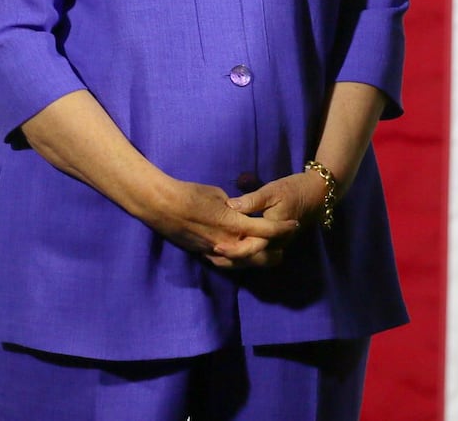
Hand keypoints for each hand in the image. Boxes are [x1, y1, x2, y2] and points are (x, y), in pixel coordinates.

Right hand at [146, 179, 294, 269]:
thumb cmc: (191, 194)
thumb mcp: (218, 195)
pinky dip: (238, 263)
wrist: (163, 206)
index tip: (294, 225)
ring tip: (269, 257)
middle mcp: (228, 242)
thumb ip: (235, 206)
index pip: (266, 230)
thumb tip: (241, 210)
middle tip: (284, 249)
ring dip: (257, 261)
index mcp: (234, 223)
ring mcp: (215, 251)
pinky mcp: (204, 254)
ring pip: (243, 263)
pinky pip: (226, 263)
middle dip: (273, 253)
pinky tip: (243, 260)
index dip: (282, 229)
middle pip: (258, 254)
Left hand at [224, 170, 330, 265]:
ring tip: (215, 254)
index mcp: (273, 233)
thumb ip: (252, 200)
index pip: (250, 249)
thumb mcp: (272, 191)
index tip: (215, 247)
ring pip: (255, 260)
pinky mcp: (278, 242)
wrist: (318, 193)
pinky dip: (245, 253)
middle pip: (251, 260)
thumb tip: (230, 206)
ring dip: (236, 259)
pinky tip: (232, 246)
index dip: (232, 250)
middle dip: (230, 261)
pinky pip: (260, 253)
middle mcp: (276, 244)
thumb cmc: (294, 189)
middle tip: (210, 254)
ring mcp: (279, 244)